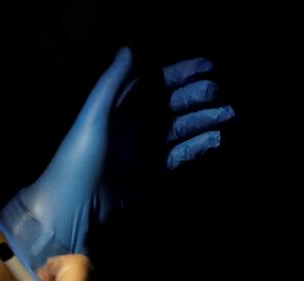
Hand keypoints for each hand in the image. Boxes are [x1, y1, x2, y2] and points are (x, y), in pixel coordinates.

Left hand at [0, 49, 234, 279]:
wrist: (74, 211)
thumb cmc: (79, 161)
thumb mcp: (94, 117)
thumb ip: (112, 82)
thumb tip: (130, 47)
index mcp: (118, 107)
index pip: (154, 83)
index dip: (180, 74)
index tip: (208, 66)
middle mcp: (133, 125)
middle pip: (171, 105)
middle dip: (197, 98)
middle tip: (222, 93)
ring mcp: (144, 150)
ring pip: (179, 129)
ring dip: (203, 121)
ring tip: (229, 115)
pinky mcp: (152, 174)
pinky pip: (180, 155)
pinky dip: (198, 147)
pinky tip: (217, 140)